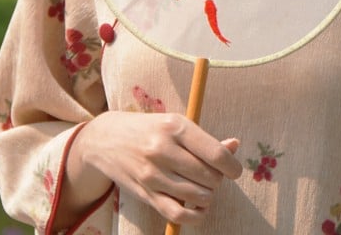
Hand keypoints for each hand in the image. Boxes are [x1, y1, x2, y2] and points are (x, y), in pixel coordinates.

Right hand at [74, 111, 241, 224]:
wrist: (105, 139)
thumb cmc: (148, 129)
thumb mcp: (175, 124)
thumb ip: (205, 139)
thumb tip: (235, 146)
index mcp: (174, 127)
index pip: (216, 154)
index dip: (232, 166)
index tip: (233, 170)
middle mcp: (163, 150)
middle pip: (209, 177)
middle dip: (218, 180)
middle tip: (212, 175)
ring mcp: (152, 174)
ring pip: (198, 196)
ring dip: (208, 196)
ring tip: (204, 188)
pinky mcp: (145, 193)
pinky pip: (178, 215)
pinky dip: (196, 216)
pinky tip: (198, 207)